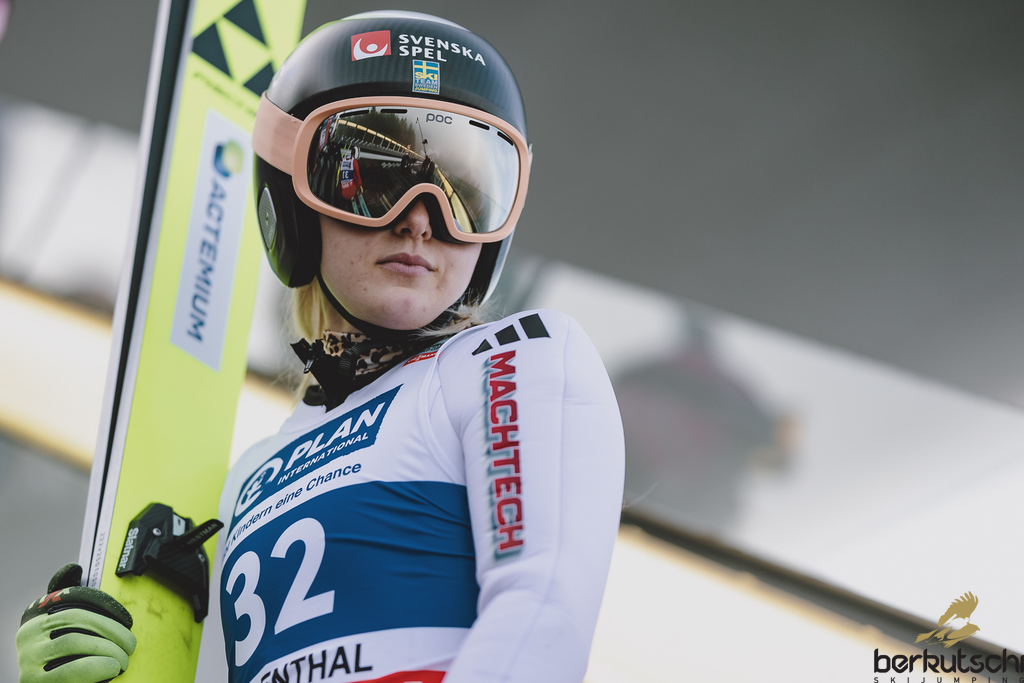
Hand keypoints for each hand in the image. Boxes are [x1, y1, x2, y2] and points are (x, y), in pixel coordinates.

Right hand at [16, 564, 135, 682]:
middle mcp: (28, 635)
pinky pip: (71, 670)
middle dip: (112, 632)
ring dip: (108, 650)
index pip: (74, 602)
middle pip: (78, 620)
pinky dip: (97, 668)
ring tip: (123, 660)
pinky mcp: (32, 682)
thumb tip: (73, 568)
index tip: (129, 622)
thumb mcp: (59, 629)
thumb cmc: (59, 659)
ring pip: (75, 642)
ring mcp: (28, 659)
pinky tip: (111, 668)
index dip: (107, 609)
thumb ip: (68, 602)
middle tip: (130, 646)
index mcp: (36, 618)